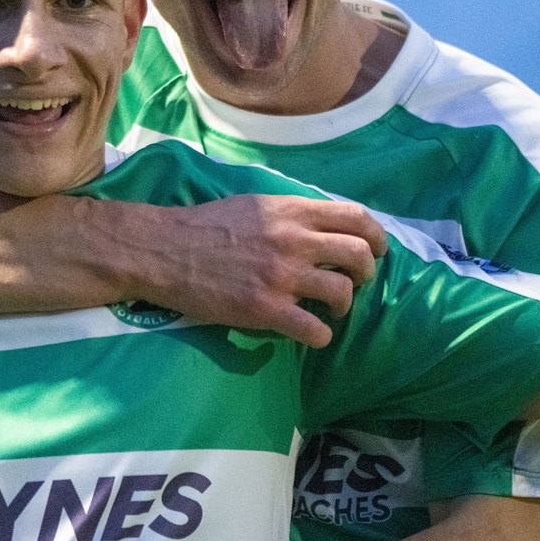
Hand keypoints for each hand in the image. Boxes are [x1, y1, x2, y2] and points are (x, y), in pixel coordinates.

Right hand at [133, 194, 387, 347]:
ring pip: (342, 292)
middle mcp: (293, 240)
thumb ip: (290, 214)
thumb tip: (320, 226)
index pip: (356, 216)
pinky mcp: (265, 309)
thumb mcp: (254, 204)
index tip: (375, 250)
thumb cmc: (205, 226)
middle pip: (359, 254)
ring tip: (330, 310)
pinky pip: (314, 330)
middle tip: (354, 282)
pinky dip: (320, 336)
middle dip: (366, 272)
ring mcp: (281, 276)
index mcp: (292, 211)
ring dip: (344, 305)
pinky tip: (310, 334)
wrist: (163, 250)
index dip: (376, 236)